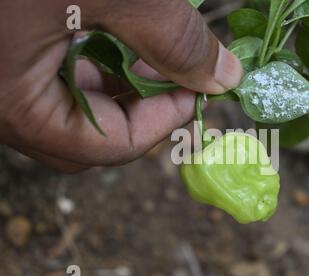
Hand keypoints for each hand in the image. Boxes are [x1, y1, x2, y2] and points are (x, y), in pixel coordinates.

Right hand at [0, 0, 241, 171]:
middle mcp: (2, 102)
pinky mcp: (5, 52)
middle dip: (141, 108)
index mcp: (15, 105)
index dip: (162, 123)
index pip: (108, 148)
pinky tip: (112, 34)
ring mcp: (2, 78)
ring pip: (74, 106)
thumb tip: (224, 78)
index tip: (198, 90)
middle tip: (176, 75)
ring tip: (151, 54)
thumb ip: (170, 37)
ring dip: (120, 86)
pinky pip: (55, 76)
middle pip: (90, 135)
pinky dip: (95, 62)